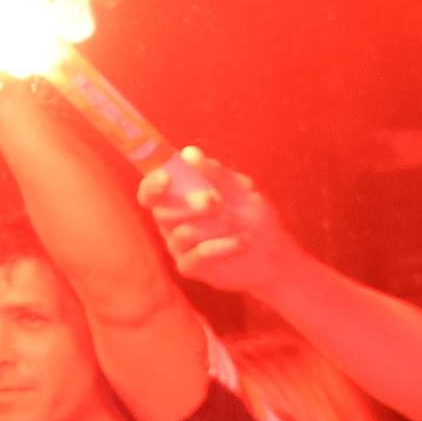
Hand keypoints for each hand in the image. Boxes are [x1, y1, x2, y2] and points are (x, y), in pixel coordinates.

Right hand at [141, 149, 290, 296]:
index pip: (149, 194)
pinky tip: (243, 240)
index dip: (151, 185)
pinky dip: (223, 245)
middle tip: (218, 200)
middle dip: (190, 204)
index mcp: (177, 200)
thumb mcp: (240, 189)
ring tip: (238, 223)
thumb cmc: (251, 216)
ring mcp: (179, 248)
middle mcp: (172, 224)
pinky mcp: (191, 267)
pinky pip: (199, 254)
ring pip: (183, 233)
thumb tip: (189, 153)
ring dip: (215, 225)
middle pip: (161, 213)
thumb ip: (215, 173)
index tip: (167, 177)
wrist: (272, 253)